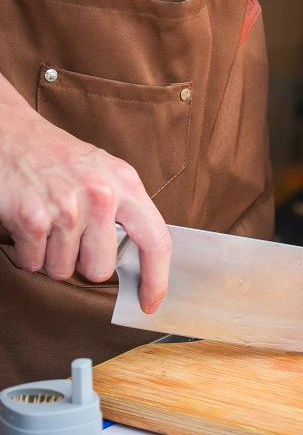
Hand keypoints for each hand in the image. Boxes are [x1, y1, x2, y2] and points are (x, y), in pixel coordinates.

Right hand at [0, 78, 170, 312]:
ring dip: (49, 254)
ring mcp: (67, 207)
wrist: (8, 132)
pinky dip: (27, 251)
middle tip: (68, 233)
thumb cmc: (55, 157)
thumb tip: (138, 263)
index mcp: (126, 183)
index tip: (150, 303)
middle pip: (100, 269)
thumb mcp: (103, 172)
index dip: (156, 280)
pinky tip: (27, 222)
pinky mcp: (33, 218)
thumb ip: (124, 211)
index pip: (157, 241)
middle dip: (80, 261)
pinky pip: (34, 263)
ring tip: (46, 221)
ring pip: (63, 270)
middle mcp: (101, 194)